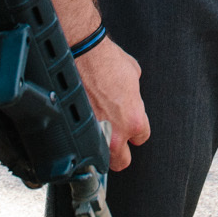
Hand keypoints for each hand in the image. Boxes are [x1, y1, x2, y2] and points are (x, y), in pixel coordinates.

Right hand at [73, 37, 149, 171]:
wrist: (83, 55)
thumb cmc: (107, 60)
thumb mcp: (134, 75)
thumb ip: (135, 94)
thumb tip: (131, 95)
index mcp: (134, 120)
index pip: (141, 138)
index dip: (135, 131)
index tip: (129, 125)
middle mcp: (116, 132)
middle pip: (122, 161)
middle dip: (120, 152)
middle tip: (115, 139)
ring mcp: (95, 134)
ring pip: (100, 159)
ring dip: (101, 150)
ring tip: (98, 136)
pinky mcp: (76, 130)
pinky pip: (82, 145)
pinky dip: (83, 139)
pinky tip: (81, 128)